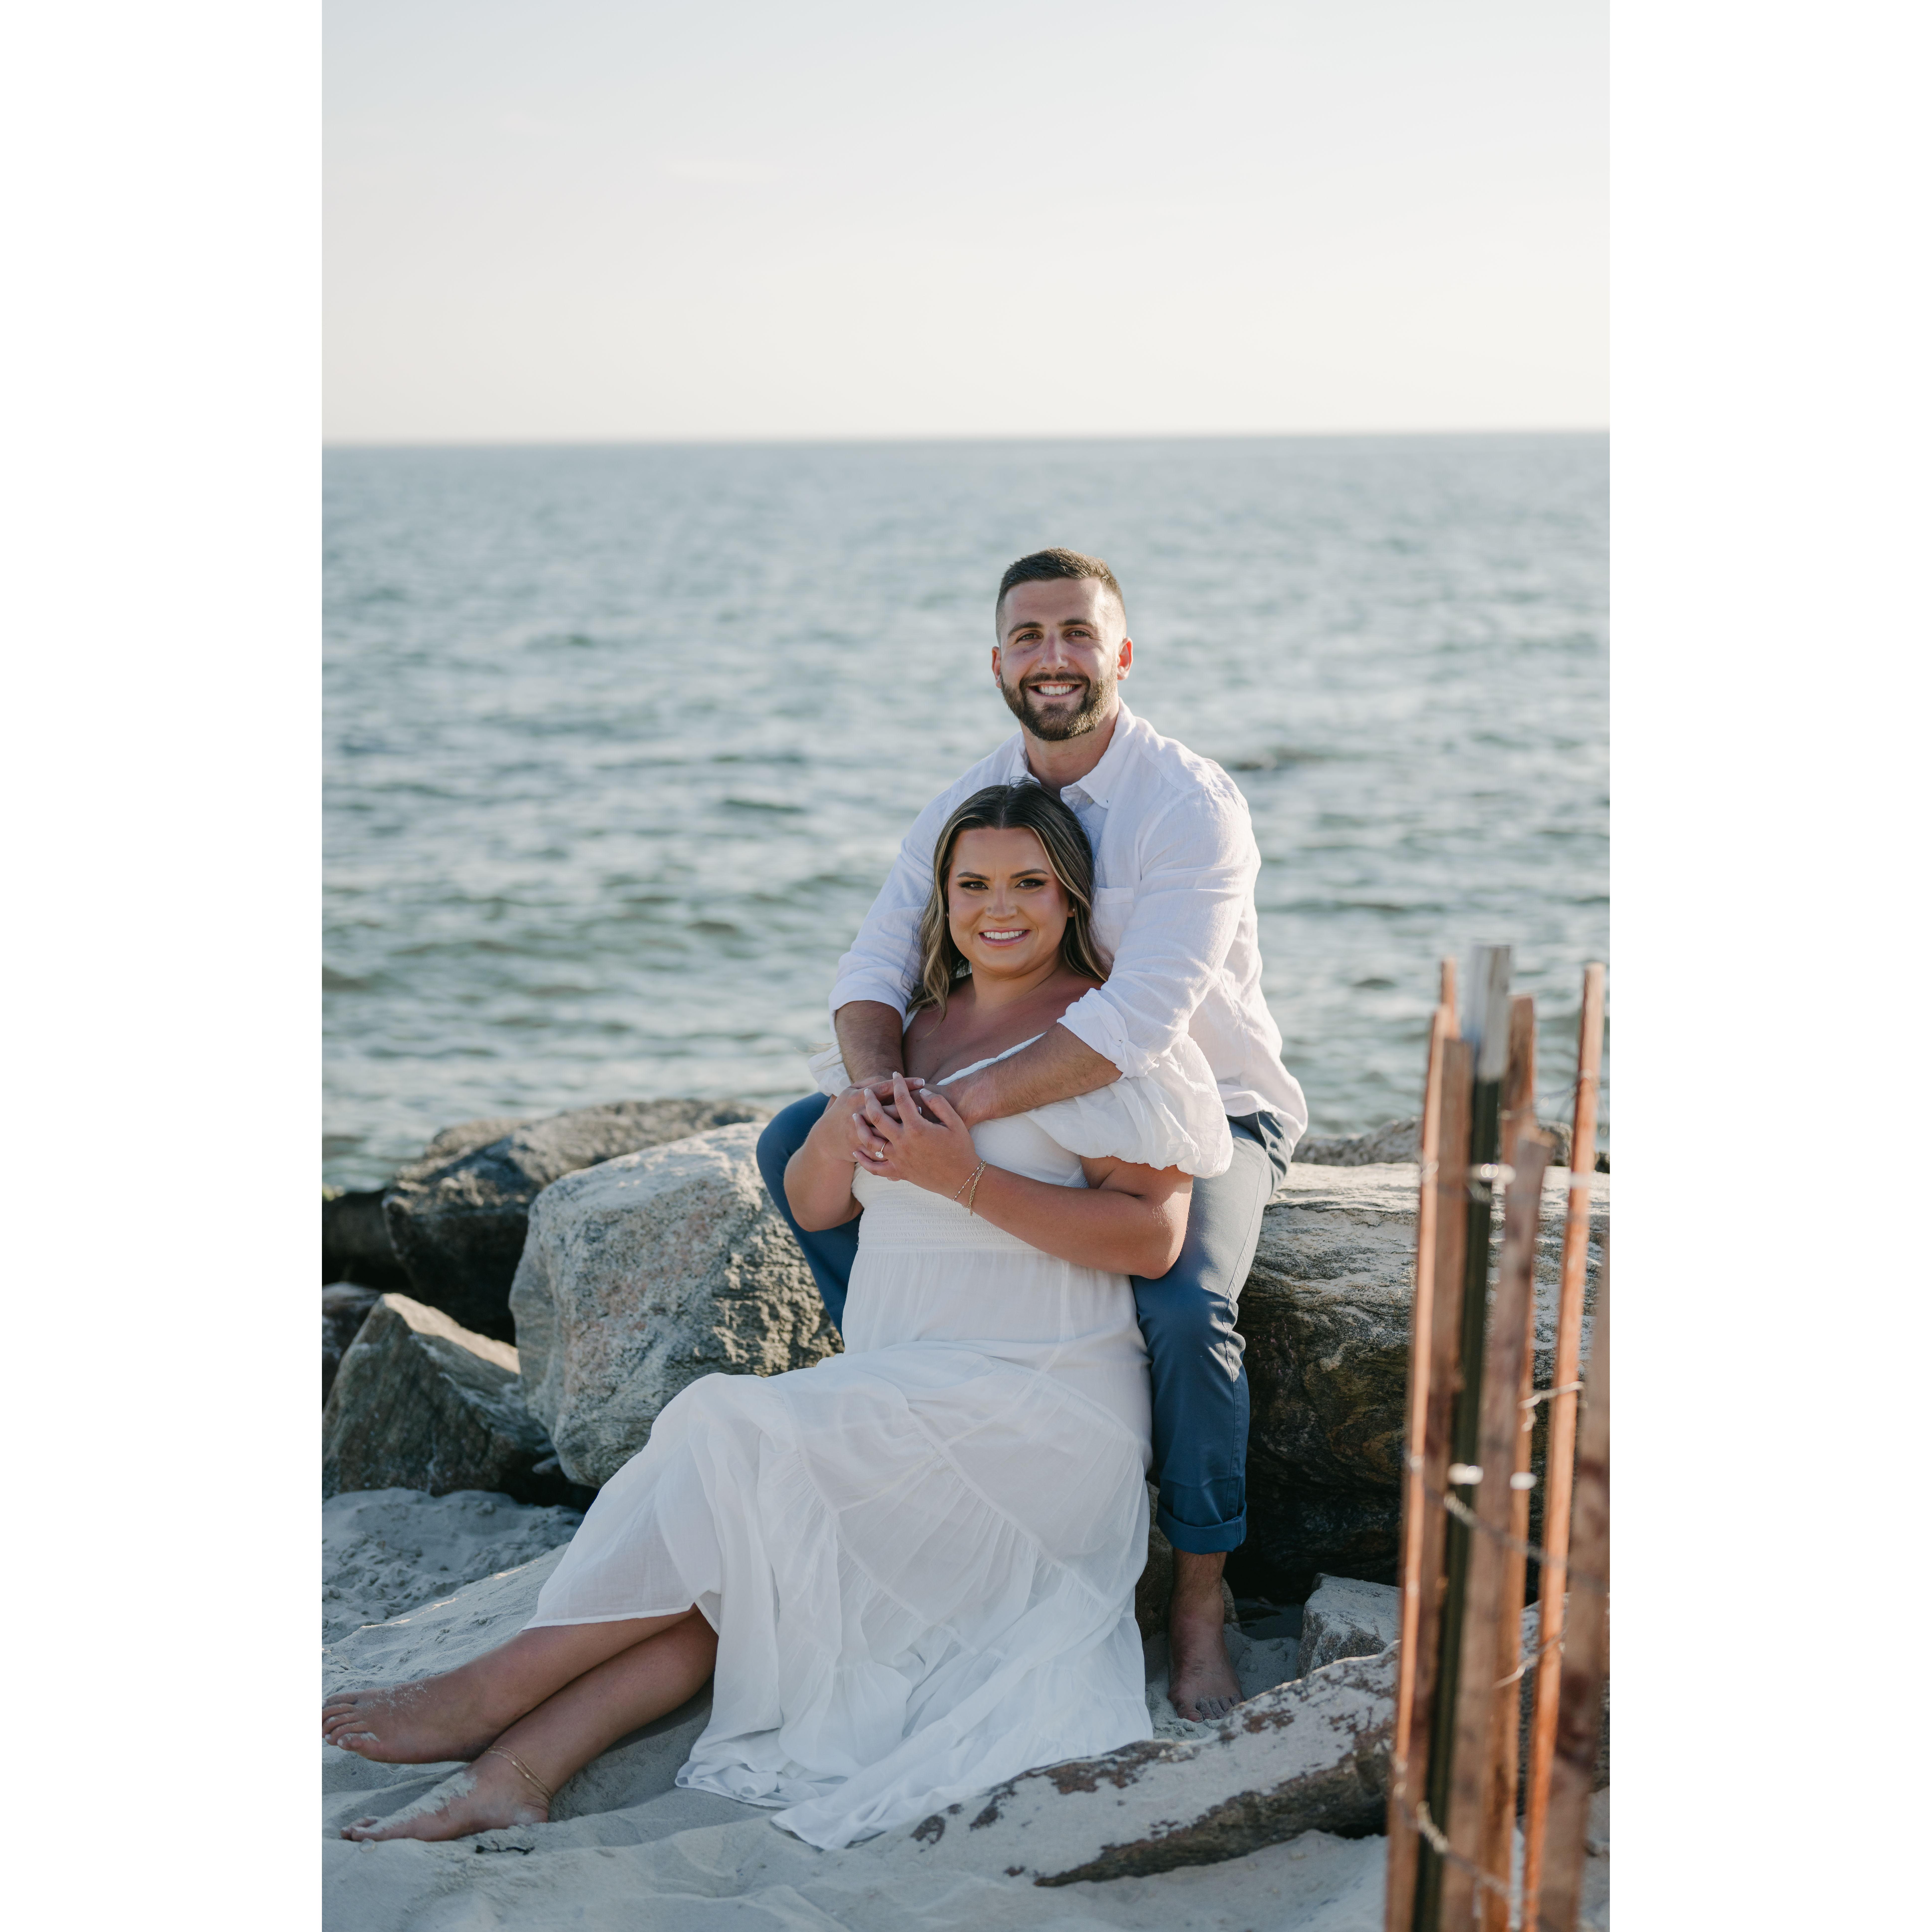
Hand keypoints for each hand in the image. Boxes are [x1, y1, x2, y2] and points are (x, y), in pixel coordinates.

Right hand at [842, 1075, 924, 1162]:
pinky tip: (910, 1144)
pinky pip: (881, 1147)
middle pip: (888, 1109)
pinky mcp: (861, 1148)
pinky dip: (895, 1146)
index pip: (885, 1087)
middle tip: (923, 1106)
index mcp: (857, 1097)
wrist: (825, 1139)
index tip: (922, 1081)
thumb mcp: (850, 1091)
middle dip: (907, 1107)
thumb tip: (890, 1078)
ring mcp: (859, 1132)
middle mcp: (858, 1113)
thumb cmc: (844, 1110)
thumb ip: (870, 1082)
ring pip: (886, 1130)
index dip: (904, 1083)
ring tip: (919, 1123)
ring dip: (903, 1127)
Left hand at [856, 1074, 979, 1195]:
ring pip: (870, 1141)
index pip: (902, 1100)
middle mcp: (904, 1143)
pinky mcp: (899, 1172)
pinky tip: (856, 1151)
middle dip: (870, 1101)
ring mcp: (899, 1159)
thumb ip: (938, 1103)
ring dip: (860, 1127)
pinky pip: (875, 1168)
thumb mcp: (955, 1122)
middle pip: (878, 1118)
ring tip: (855, 1117)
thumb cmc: (961, 1148)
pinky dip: (863, 1160)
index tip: (895, 1075)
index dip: (898, 1084)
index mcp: (918, 1128)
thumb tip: (921, 1092)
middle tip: (867, 1093)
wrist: (962, 1179)